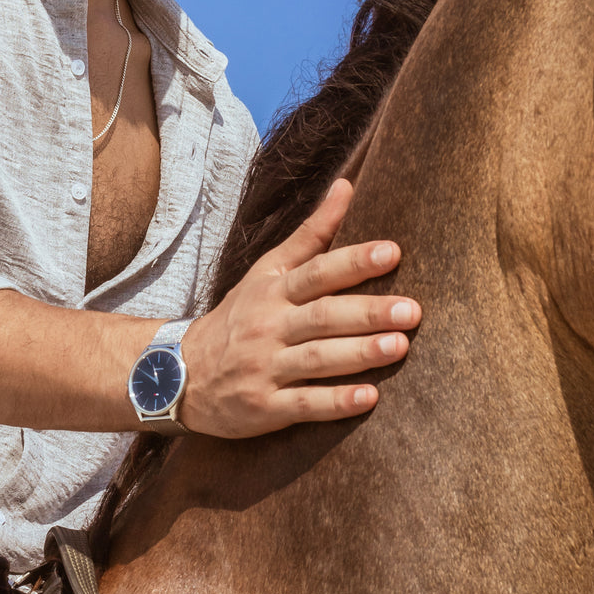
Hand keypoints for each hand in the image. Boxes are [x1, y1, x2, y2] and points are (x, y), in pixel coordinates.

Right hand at [179, 179, 418, 436]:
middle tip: (411, 310)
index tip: (392, 252)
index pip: (316, 272)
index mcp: (272, 291)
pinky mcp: (264, 407)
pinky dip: (335, 402)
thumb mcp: (266, 272)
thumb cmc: (238, 318)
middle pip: (322, 316)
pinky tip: (368, 398)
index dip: (353, 262)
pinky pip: (303, 404)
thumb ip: (310, 235)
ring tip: (399, 346)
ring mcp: (264, 368)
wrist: (182, 375)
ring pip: (316, 358)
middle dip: (367, 312)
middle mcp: (268, 326)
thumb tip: (347, 187)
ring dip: (358, 353)